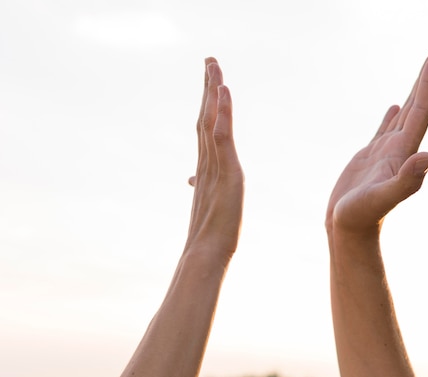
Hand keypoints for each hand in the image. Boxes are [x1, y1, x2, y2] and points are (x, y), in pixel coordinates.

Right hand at [186, 58, 243, 260]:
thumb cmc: (209, 233)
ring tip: (215, 65)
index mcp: (204, 168)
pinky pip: (222, 136)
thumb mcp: (208, 203)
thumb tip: (189, 179)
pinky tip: (223, 91)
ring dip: (214, 91)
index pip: (205, 129)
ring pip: (211, 121)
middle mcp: (205, 162)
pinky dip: (222, 112)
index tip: (209, 83)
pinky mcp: (226, 172)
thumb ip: (200, 185)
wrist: (206, 254)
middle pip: (205, 117)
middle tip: (210, 60)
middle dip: (208, 88)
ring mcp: (214, 166)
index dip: (206, 105)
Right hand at [326, 54, 427, 236]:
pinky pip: (383, 130)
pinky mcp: (369, 159)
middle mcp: (399, 151)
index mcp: (404, 154)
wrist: (348, 231)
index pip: (421, 113)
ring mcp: (384, 155)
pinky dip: (391, 116)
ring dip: (411, 97)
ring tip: (420, 77)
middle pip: (416, 110)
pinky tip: (393, 107)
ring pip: (401, 118)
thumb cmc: (362, 216)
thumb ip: (407, 179)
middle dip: (424, 84)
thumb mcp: (383, 197)